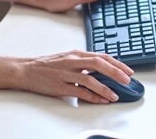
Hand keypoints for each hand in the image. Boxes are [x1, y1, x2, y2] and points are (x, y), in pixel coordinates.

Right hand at [17, 50, 133, 103]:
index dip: (117, 63)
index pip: (101, 56)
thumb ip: (84, 62)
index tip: (128, 71)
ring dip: (105, 88)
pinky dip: (92, 97)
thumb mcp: (68, 58)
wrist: (27, 69)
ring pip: (90, 79)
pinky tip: (100, 100)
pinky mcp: (60, 86)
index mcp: (76, 53)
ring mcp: (66, 73)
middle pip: (98, 64)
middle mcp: (72, 61)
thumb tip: (103, 70)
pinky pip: (80, 92)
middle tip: (127, 80)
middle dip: (115, 72)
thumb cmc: (48, 65)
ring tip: (115, 95)